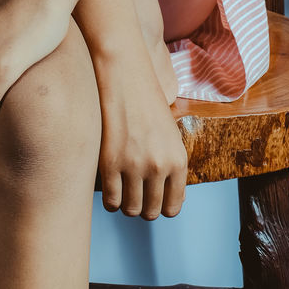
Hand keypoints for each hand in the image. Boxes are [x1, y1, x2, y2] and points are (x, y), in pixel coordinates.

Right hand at [94, 50, 187, 219]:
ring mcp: (134, 165)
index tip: (152, 199)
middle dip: (143, 206)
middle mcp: (159, 166)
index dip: (161, 207)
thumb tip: (173, 201)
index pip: (173, 207)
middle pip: (150, 212)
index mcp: (178, 160)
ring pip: (130, 210)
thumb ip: (172, 167)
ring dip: (126, 204)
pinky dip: (110, 200)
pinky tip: (110, 186)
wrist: (125, 76)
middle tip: (135, 193)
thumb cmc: (148, 103)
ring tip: (122, 189)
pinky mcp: (109, 162)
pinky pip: (110, 200)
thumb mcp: (171, 135)